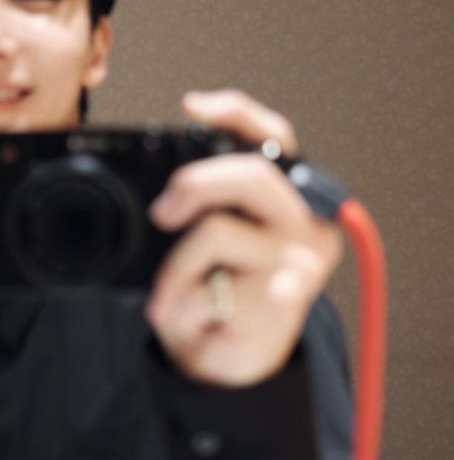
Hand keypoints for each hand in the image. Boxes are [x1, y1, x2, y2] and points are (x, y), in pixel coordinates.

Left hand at [145, 90, 342, 385]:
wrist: (230, 354)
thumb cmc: (216, 283)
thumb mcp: (200, 237)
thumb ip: (192, 207)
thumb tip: (156, 199)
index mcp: (285, 192)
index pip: (273, 136)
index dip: (236, 113)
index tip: (190, 106)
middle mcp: (304, 219)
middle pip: (252, 174)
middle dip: (193, 183)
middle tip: (161, 214)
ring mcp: (299, 259)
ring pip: (219, 231)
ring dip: (176, 263)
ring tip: (167, 292)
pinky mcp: (284, 300)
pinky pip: (217, 287)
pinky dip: (190, 300)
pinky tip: (201, 314)